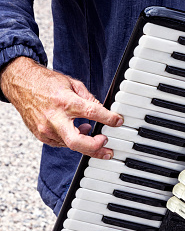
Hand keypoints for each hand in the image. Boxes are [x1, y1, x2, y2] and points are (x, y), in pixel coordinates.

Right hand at [0, 57, 122, 158]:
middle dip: (95, 147)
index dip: (109, 119)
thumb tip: (104, 111)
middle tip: (106, 143)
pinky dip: (74, 140)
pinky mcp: (41, 136)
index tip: (118, 121)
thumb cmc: (46, 83)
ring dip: (87, 143)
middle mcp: (54, 118)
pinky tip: (78, 132)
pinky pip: (63, 143)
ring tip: (95, 136)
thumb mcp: (72, 84)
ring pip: (71, 145)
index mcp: (65, 101)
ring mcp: (46, 129)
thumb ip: (89, 99)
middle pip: (77, 142)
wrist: (20, 85)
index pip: (92, 112)